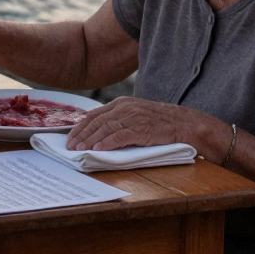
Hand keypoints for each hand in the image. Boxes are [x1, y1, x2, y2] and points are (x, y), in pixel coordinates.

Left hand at [65, 97, 215, 152]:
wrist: (184, 122)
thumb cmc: (159, 122)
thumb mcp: (135, 114)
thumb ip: (118, 120)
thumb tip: (98, 134)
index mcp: (121, 104)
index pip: (94, 115)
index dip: (80, 127)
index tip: (70, 138)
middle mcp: (124, 108)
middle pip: (96, 122)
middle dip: (81, 135)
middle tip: (70, 146)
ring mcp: (133, 117)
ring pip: (105, 128)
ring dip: (90, 140)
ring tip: (80, 149)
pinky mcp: (141, 128)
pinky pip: (120, 135)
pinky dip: (107, 143)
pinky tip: (98, 149)